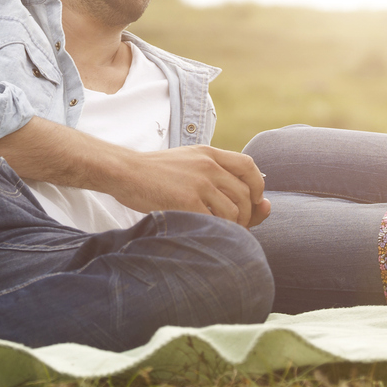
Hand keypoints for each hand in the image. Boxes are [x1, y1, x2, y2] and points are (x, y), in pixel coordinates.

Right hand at [111, 146, 270, 228]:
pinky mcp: (187, 200)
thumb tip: (262, 203)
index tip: (253, 201)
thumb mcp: (188, 163)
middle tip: (236, 226)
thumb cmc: (155, 174)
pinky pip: (215, 222)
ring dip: (233, 227)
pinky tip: (204, 232)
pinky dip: (216, 232)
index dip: (258, 187)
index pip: (249, 166)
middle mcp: (208, 165)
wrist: (125, 172)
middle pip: (246, 194)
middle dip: (247, 215)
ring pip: (234, 211)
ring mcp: (199, 183)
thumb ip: (218, 175)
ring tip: (220, 231)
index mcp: (209, 153)